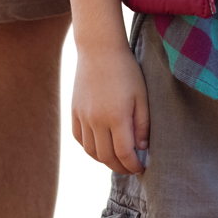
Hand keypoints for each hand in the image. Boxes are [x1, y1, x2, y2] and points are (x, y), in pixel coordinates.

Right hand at [69, 43, 150, 174]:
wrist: (99, 48)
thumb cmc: (125, 69)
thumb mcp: (141, 94)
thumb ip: (143, 123)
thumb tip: (141, 148)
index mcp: (116, 116)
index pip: (124, 154)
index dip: (133, 166)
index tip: (141, 168)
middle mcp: (97, 120)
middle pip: (106, 157)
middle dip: (120, 167)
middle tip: (130, 167)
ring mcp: (83, 116)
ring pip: (91, 152)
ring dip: (103, 160)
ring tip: (115, 158)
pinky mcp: (74, 111)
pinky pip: (78, 139)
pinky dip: (88, 148)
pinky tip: (99, 145)